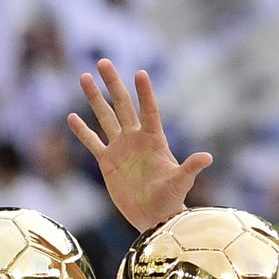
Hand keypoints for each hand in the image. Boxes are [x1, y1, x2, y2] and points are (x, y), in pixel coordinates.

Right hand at [67, 59, 212, 230]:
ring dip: (95, 98)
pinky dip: (82, 131)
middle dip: (113, 84)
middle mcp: (136, 139)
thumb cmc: (170, 199)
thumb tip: (207, 157)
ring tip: (84, 77)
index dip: (144, 93)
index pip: (149, 110)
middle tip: (103, 61)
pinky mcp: (107, 162)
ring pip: (105, 118)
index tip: (140, 73)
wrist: (154, 217)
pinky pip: (92, 142)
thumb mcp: (180, 182)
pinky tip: (71, 117)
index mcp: (154, 140)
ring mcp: (120, 148)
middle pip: (122, 105)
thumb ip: (190, 168)